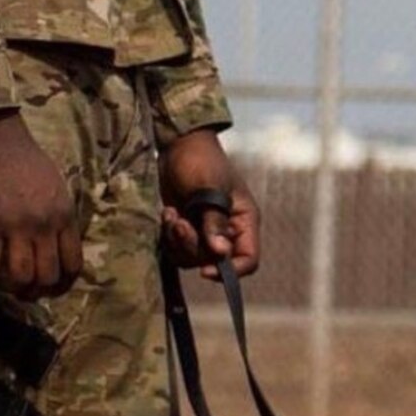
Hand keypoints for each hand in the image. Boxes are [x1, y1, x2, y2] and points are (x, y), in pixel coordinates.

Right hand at [0, 110, 82, 298]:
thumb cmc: (25, 160)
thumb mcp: (57, 187)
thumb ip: (59, 218)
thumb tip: (56, 247)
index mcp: (65, 215)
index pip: (74, 265)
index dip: (63, 284)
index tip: (50, 287)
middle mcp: (45, 224)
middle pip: (48, 277)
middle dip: (36, 290)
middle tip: (24, 290)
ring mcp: (16, 225)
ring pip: (21, 276)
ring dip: (12, 286)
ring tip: (4, 282)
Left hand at [159, 128, 259, 280]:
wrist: (177, 144)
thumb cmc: (201, 160)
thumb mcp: (208, 187)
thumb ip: (214, 220)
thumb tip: (220, 253)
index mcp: (244, 221)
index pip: (248, 260)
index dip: (230, 271)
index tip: (205, 269)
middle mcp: (227, 231)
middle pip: (214, 262)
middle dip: (192, 247)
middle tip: (179, 223)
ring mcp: (205, 231)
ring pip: (192, 258)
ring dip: (178, 241)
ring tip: (172, 216)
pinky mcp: (186, 229)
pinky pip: (177, 249)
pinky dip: (169, 237)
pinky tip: (167, 213)